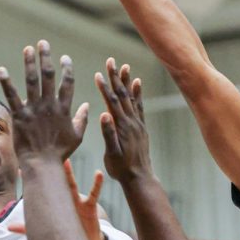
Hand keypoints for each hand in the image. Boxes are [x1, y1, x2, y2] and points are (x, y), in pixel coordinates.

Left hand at [0, 40, 87, 160]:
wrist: (42, 164)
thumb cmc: (60, 153)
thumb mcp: (76, 136)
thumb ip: (82, 119)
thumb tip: (87, 105)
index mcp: (64, 109)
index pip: (67, 83)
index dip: (67, 68)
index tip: (64, 58)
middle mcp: (49, 105)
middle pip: (48, 76)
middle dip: (46, 58)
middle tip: (43, 43)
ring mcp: (33, 109)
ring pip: (32, 81)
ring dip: (29, 63)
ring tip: (28, 49)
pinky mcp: (19, 115)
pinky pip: (11, 96)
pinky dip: (6, 82)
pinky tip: (1, 70)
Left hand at [8, 160, 105, 239]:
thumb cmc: (65, 233)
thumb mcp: (45, 230)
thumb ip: (27, 229)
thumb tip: (8, 227)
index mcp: (52, 202)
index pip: (40, 188)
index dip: (32, 179)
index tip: (21, 168)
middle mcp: (63, 198)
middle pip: (55, 182)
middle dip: (50, 170)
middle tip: (42, 156)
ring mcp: (77, 200)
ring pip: (72, 184)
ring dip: (69, 173)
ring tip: (66, 160)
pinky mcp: (89, 206)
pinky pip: (94, 193)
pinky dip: (97, 183)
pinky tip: (98, 173)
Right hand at [96, 59, 152, 183]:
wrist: (139, 177)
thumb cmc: (121, 169)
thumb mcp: (111, 154)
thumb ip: (109, 134)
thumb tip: (104, 115)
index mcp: (121, 127)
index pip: (112, 102)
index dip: (105, 87)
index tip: (98, 74)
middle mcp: (131, 122)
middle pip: (122, 95)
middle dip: (116, 77)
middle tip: (111, 61)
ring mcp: (137, 123)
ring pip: (131, 97)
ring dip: (127, 81)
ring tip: (124, 66)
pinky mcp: (141, 127)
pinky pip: (140, 106)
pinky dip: (138, 93)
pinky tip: (137, 83)